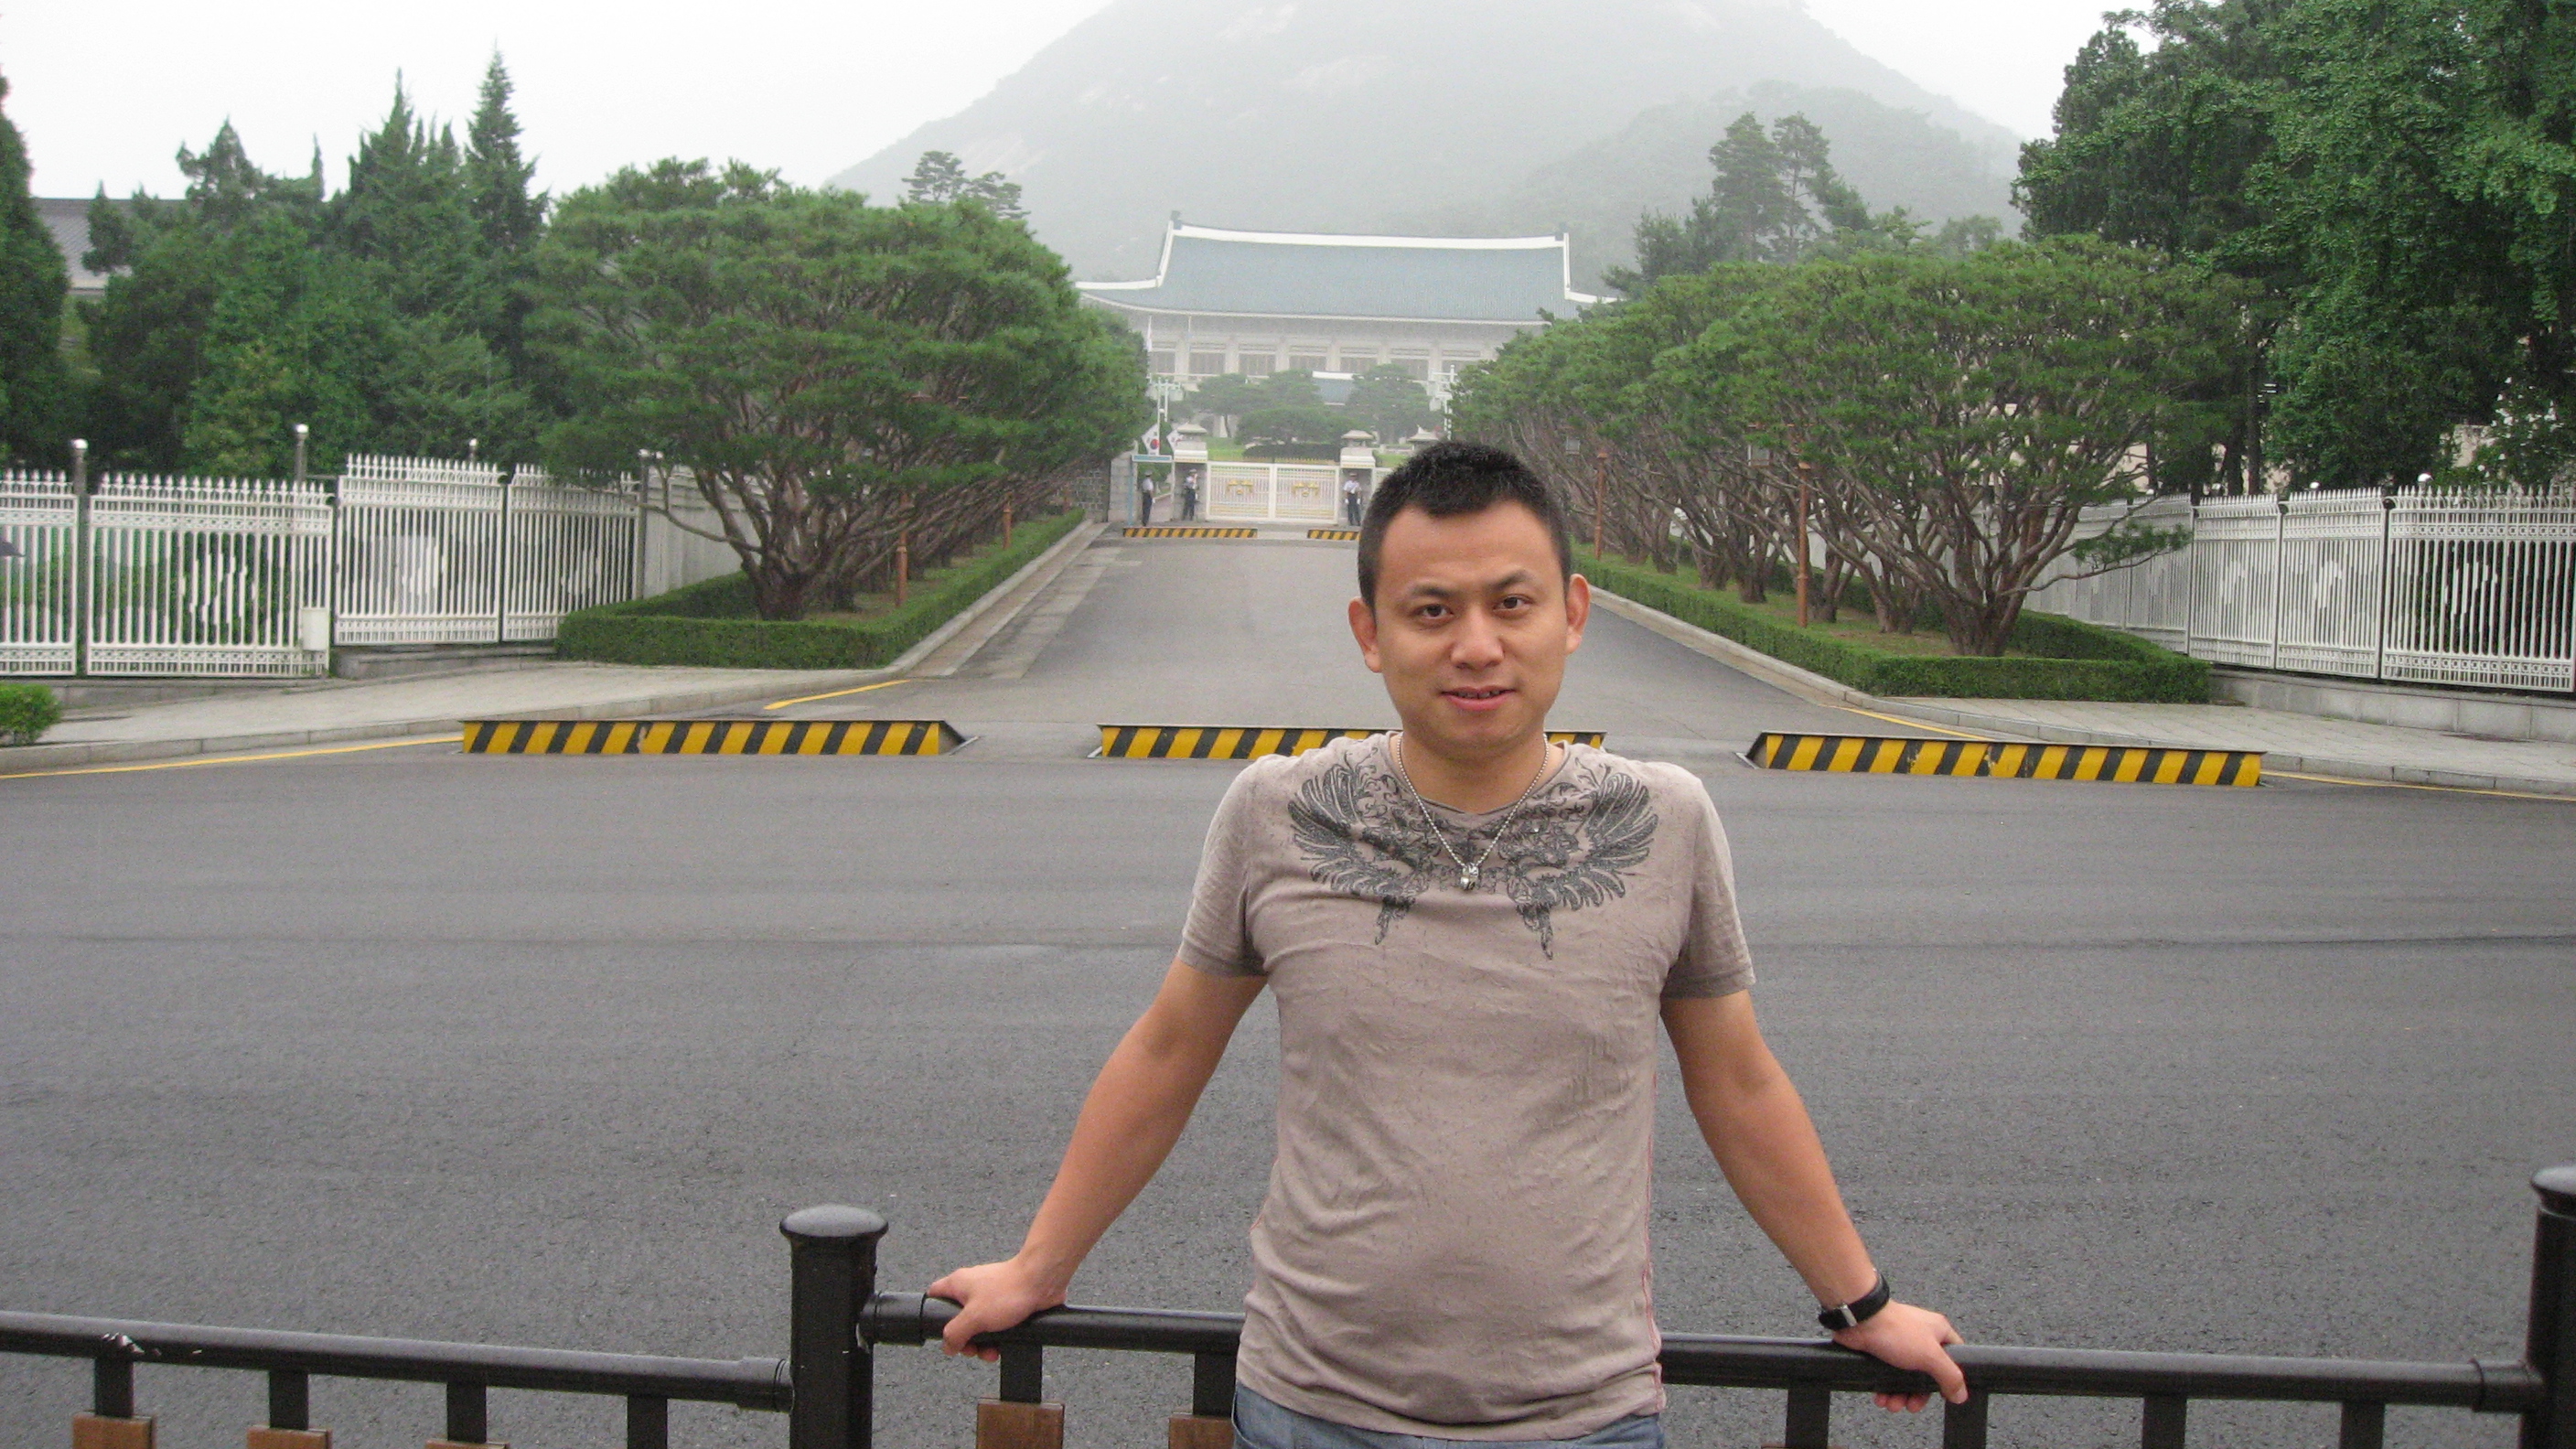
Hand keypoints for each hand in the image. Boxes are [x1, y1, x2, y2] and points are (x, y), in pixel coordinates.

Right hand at [925, 1258, 1067, 1362]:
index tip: (941, 1332)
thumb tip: (947, 1346)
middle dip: (966, 1340)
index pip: (934, 1296)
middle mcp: (973, 1289)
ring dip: (984, 1343)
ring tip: (993, 1352)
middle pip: (958, 1319)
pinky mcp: (1007, 1305)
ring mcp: (991, 1297)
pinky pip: (996, 1326)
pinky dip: (999, 1338)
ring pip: (979, 1326)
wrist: (1042, 1282)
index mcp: (958, 1284)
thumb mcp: (974, 1317)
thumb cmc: (1009, 1290)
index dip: (933, 1314)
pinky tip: (1004, 1346)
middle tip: (973, 1349)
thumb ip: (955, 1333)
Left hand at [1832, 1301, 1965, 1411]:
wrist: (1859, 1321)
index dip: (1952, 1378)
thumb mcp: (1931, 1355)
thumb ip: (1950, 1376)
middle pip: (1927, 1374)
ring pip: (1905, 1377)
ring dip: (1899, 1395)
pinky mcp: (1882, 1351)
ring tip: (1893, 1404)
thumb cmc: (1895, 1329)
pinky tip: (1881, 1398)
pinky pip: (1887, 1376)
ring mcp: (1901, 1344)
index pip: (1955, 1357)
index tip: (1945, 1394)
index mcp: (1938, 1332)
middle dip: (1918, 1393)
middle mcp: (1921, 1337)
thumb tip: (1961, 1394)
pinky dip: (1885, 1389)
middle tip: (1912, 1405)